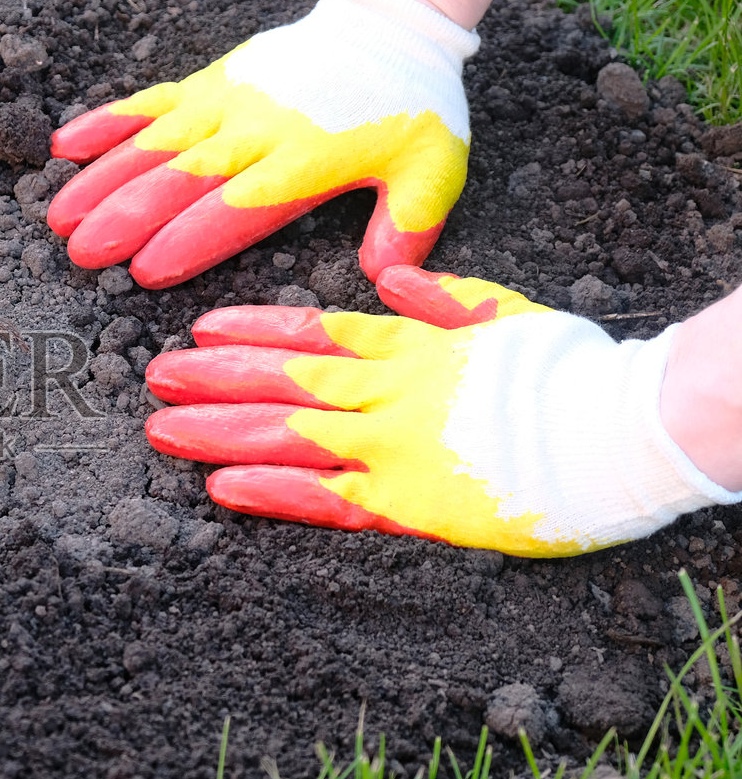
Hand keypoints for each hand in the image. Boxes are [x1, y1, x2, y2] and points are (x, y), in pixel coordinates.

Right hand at [47, 0, 477, 287]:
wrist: (390, 23)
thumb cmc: (411, 106)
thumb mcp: (434, 168)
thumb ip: (410, 223)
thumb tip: (385, 278)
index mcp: (304, 160)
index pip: (236, 207)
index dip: (189, 238)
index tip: (145, 268)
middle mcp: (254, 129)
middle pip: (180, 178)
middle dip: (126, 217)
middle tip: (83, 253)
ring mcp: (225, 101)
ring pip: (153, 144)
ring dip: (102, 179)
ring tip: (59, 217)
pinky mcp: (209, 81)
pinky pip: (149, 102)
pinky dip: (105, 123)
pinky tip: (63, 148)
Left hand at [144, 267, 741, 556]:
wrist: (625, 430)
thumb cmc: (572, 370)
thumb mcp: (507, 311)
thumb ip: (441, 295)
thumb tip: (390, 274)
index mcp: (412, 344)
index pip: (316, 331)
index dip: (253, 329)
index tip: (202, 325)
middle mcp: (389, 391)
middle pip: (284, 378)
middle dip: (214, 375)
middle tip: (153, 376)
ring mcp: (393, 447)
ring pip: (288, 433)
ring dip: (220, 429)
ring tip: (163, 428)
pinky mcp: (409, 505)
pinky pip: (325, 499)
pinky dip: (271, 489)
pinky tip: (222, 487)